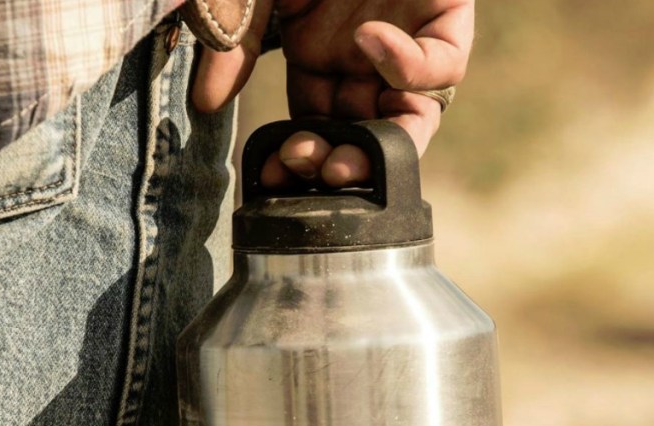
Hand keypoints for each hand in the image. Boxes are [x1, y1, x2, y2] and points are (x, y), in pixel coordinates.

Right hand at [192, 0, 473, 186]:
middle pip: (362, 133)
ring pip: (409, 121)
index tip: (276, 174)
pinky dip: (406, 66)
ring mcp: (407, 44)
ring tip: (341, 160)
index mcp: (319, 57)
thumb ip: (234, 38)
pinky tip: (368, 40)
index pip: (313, 125)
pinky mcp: (447, 22)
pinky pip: (439, 69)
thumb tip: (207, 105)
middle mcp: (364, 63)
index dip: (298, 154)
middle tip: (313, 174)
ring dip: (376, 146)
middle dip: (338, 162)